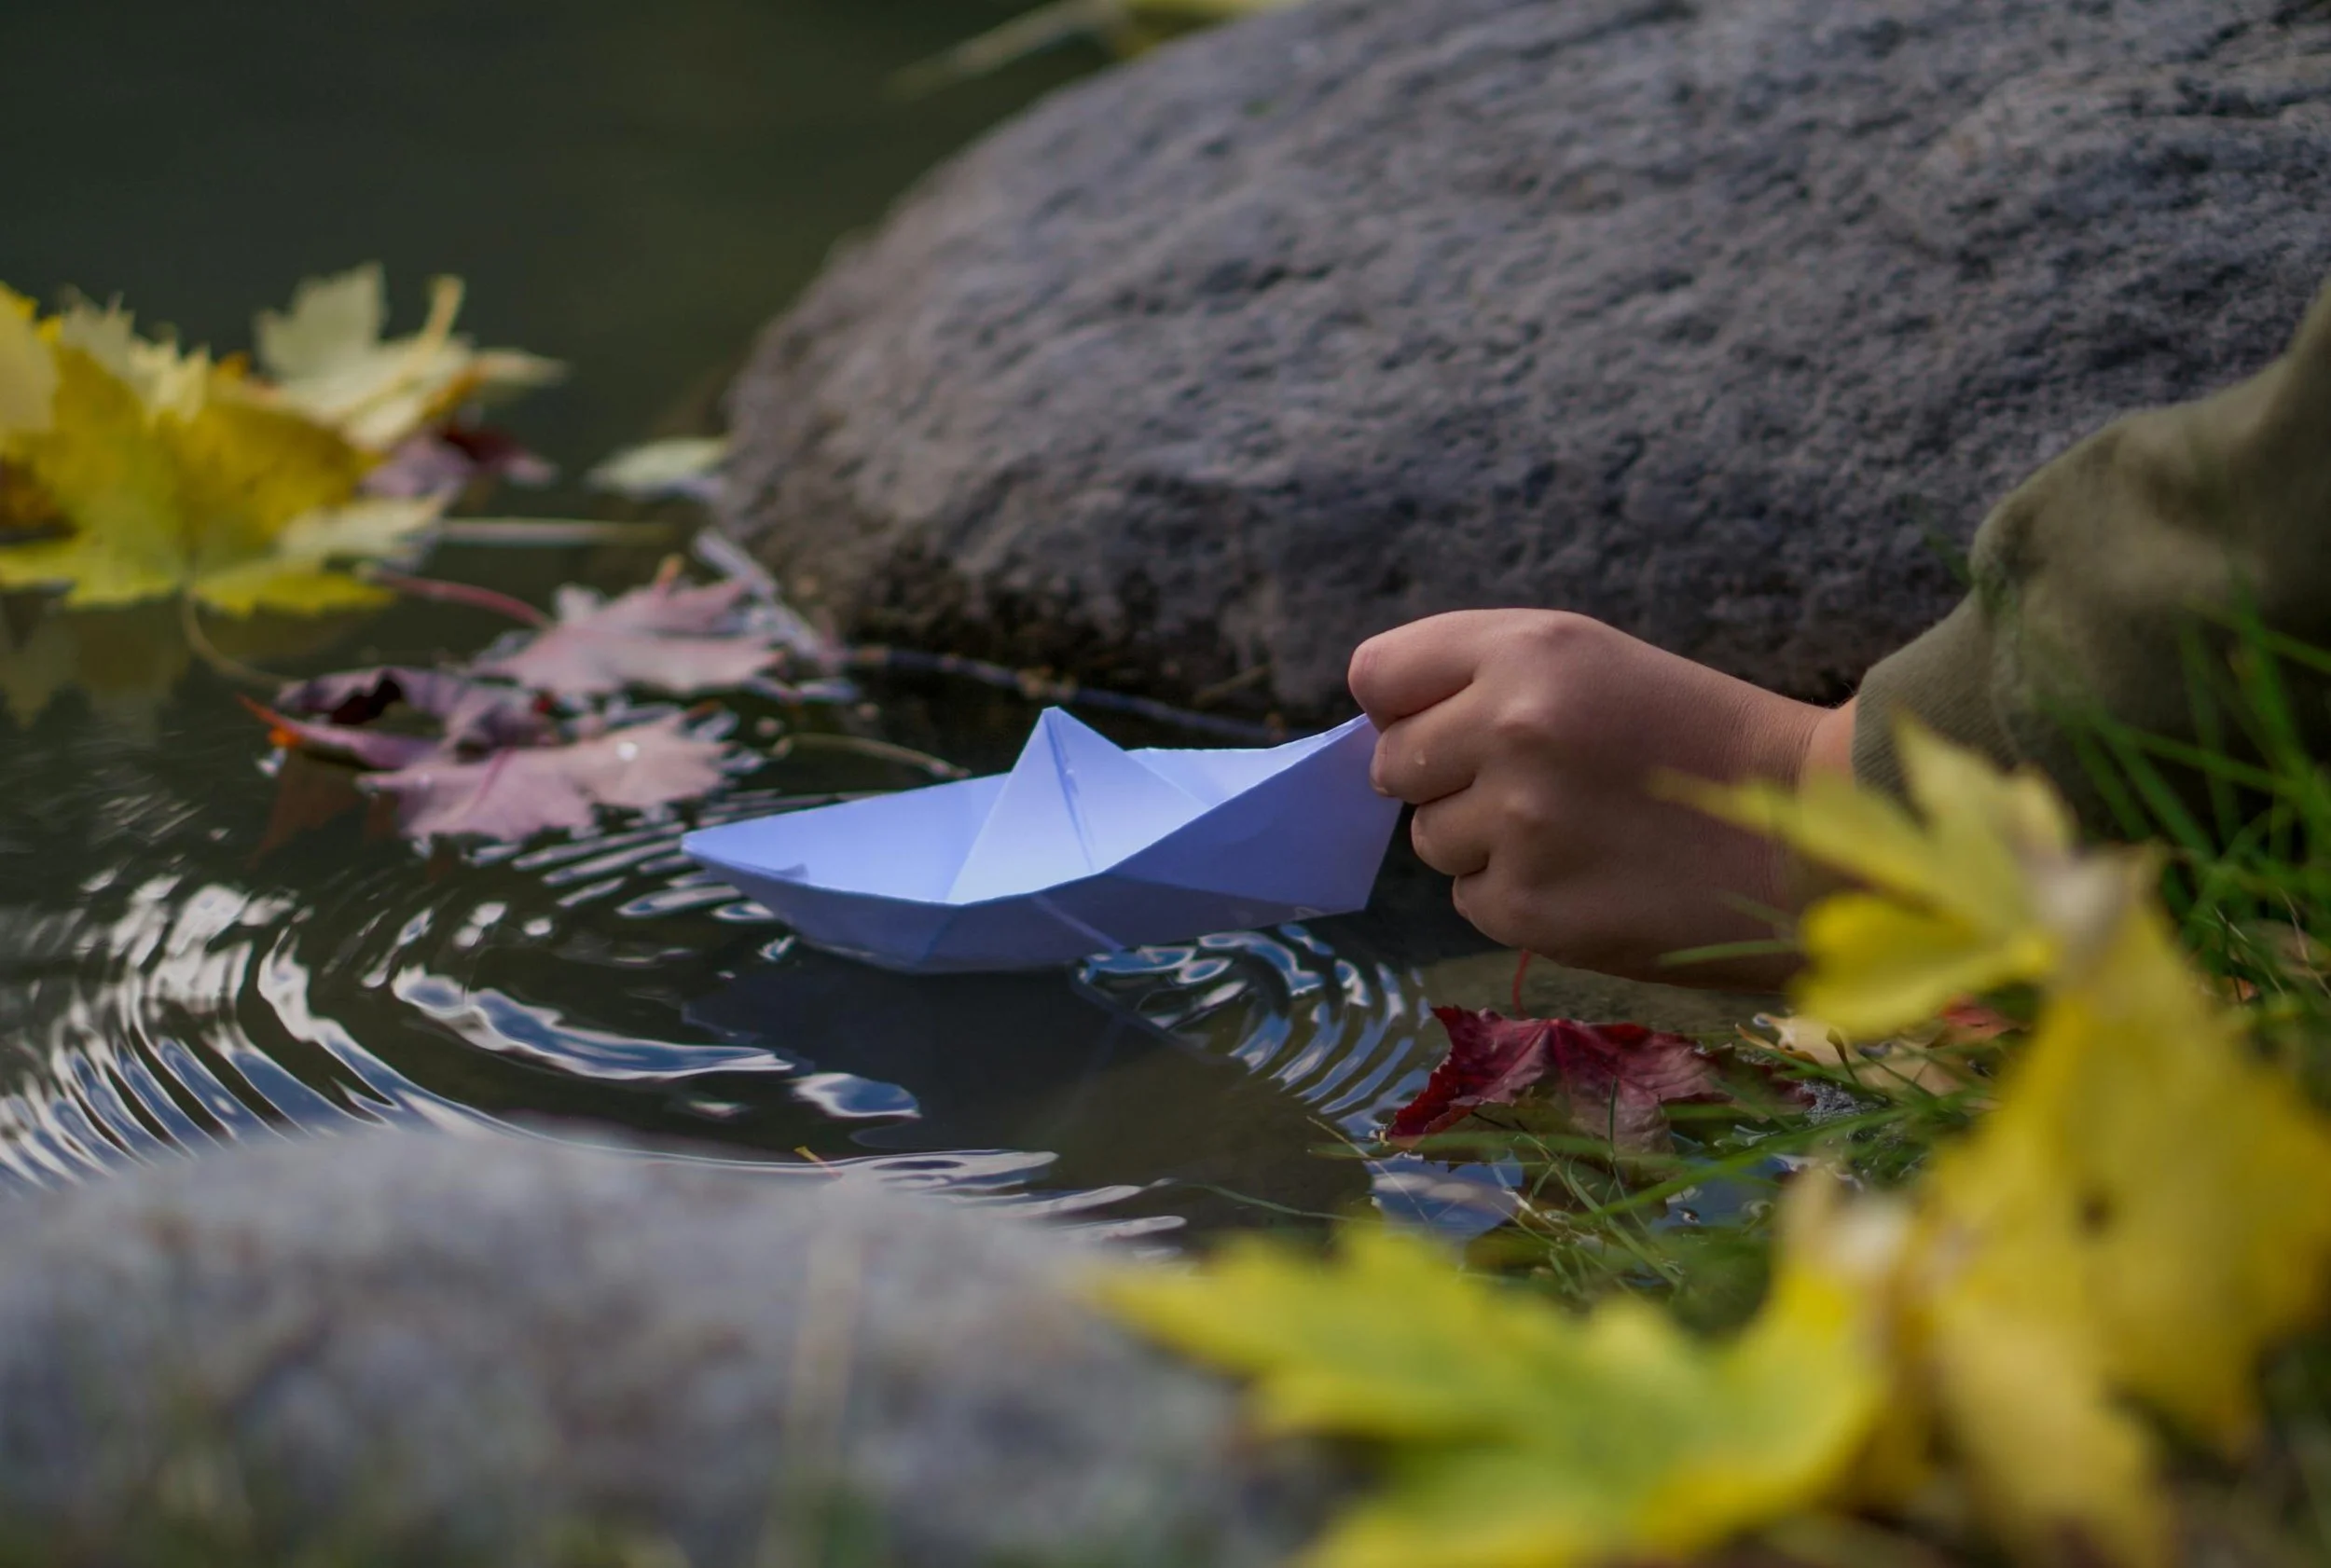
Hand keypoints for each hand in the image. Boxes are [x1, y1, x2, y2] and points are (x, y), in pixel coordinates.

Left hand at [1348, 610, 1854, 987]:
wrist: (1811, 839)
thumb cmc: (1696, 742)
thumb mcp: (1594, 664)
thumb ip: (1481, 678)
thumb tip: (1373, 731)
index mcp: (1530, 649)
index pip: (1376, 674)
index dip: (1403, 705)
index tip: (1442, 722)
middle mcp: (1513, 727)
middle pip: (1390, 765)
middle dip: (1441, 778)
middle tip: (1532, 784)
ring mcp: (1518, 822)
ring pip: (1429, 838)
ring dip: (1485, 840)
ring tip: (1580, 829)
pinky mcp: (1529, 908)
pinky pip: (1471, 897)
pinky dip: (1517, 894)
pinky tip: (1592, 876)